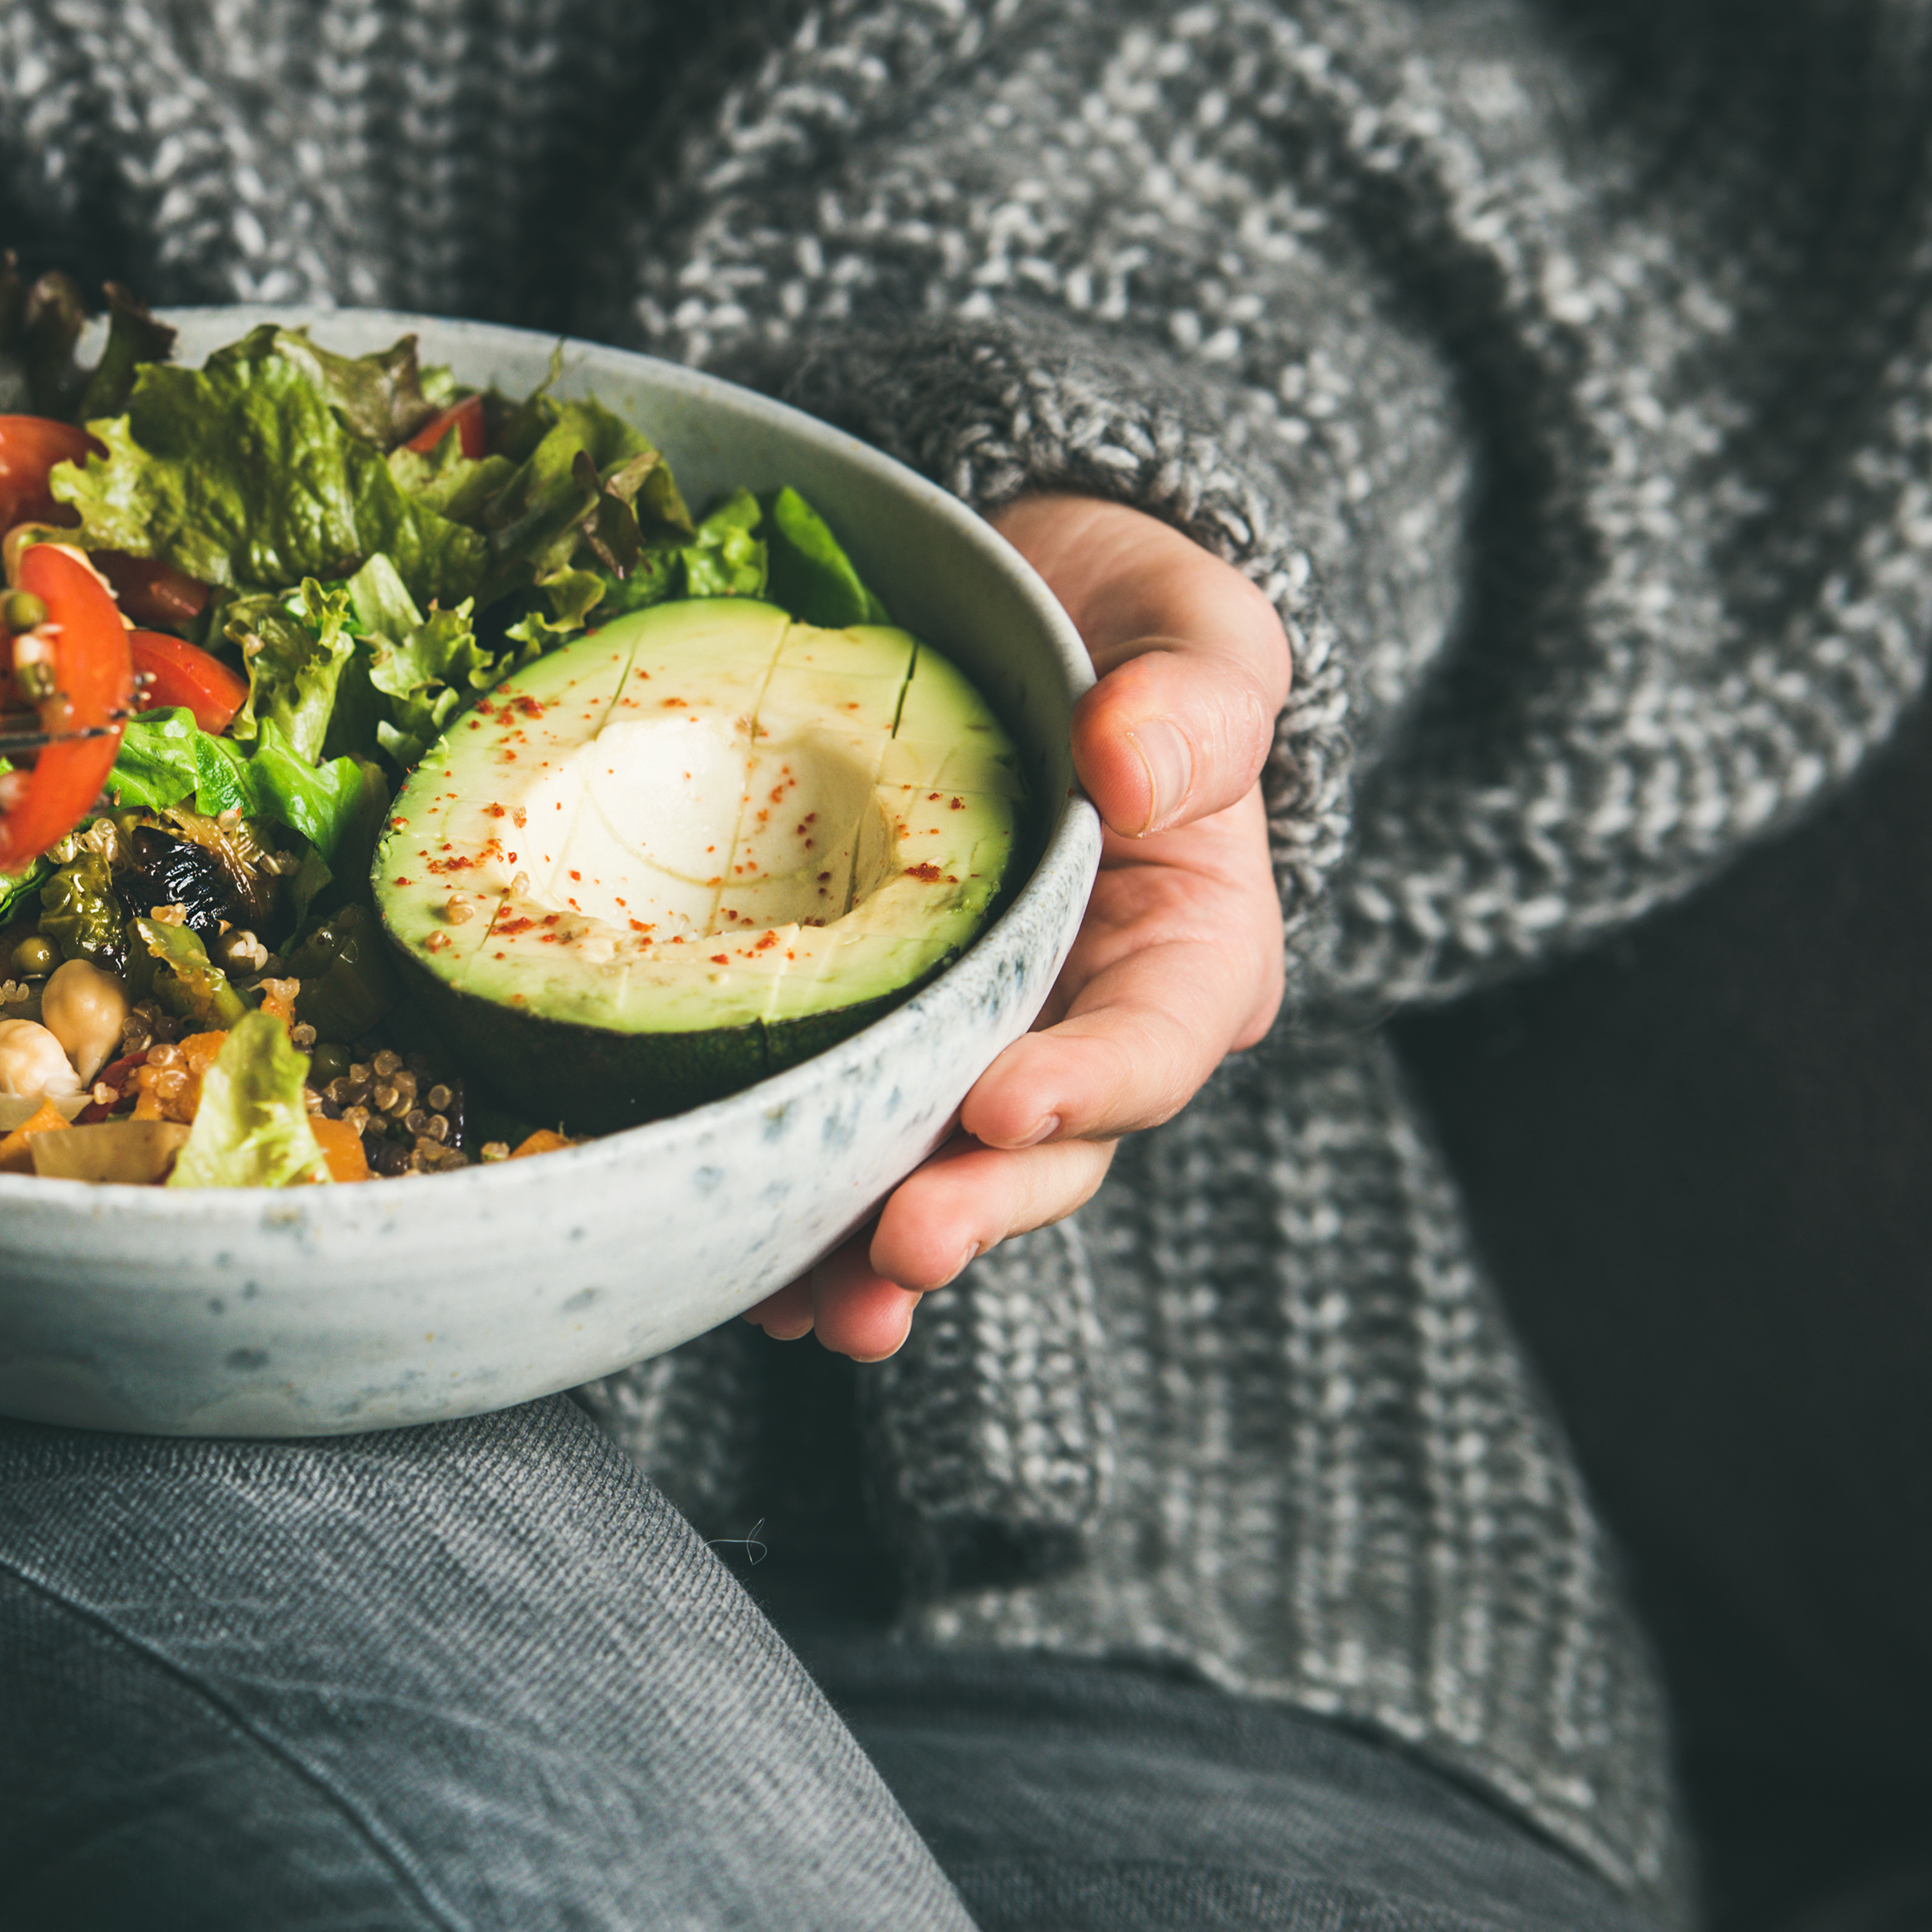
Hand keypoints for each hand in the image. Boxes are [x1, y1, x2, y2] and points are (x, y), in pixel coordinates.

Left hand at [744, 493, 1289, 1359]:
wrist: (1028, 621)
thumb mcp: (1195, 639)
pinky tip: (735, 1264)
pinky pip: (845, 1140)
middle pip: (1044, 1153)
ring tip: (814, 1311)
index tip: (1004, 1110)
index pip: (1154, 1041)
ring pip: (939, 1177)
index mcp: (1188, 951)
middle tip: (900, 1249)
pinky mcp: (885, 1046)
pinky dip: (794, 1207)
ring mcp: (981, 1050)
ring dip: (873, 1257)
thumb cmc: (1129, 633)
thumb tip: (1134, 768)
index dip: (1085, 1089)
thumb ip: (1191, 707)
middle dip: (972, 1210)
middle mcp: (1086, 1028)